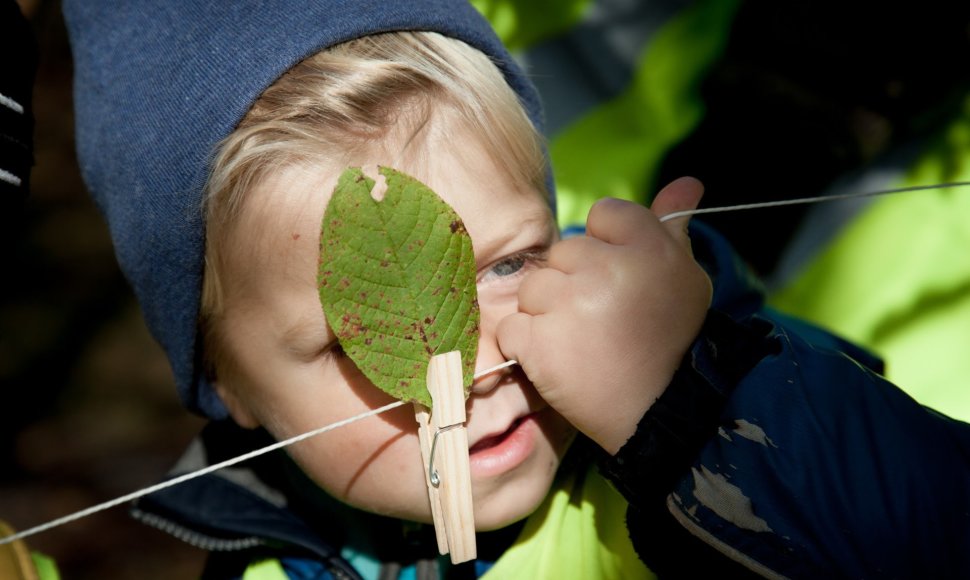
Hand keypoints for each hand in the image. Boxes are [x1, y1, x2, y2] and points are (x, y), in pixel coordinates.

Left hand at [497, 177, 711, 453]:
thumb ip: (673, 225)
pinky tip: (559, 360)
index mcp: (646, 246)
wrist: (660, 411)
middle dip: (575, 282)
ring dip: (548, 313)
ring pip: (533, 287)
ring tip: (581, 341)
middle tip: (603, 319)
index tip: (620, 281)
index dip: (607, 246)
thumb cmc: (672, 339)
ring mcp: (568, 304)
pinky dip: (527, 346)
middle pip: (563, 252)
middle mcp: (606, 267)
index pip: (603, 214)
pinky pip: (512, 327)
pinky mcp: (537, 340)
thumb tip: (688, 181)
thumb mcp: (684, 277)